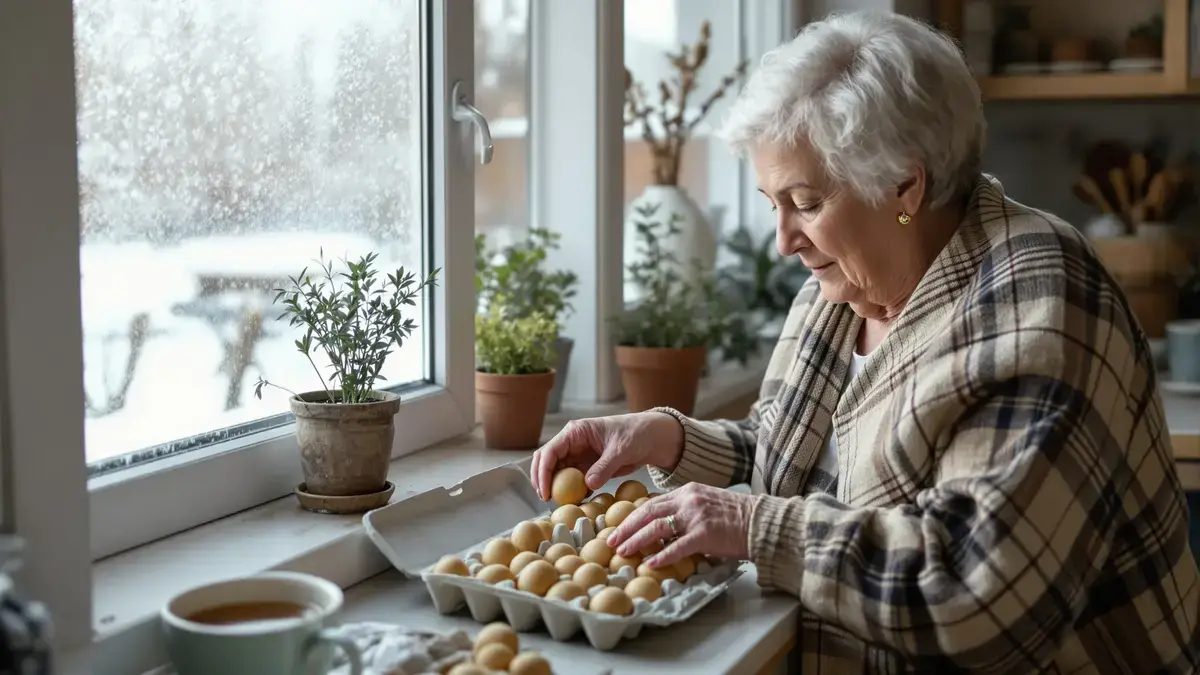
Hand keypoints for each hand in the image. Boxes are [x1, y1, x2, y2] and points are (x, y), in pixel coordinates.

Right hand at [530, 412, 682, 500]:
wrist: (651, 438)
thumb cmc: (636, 435)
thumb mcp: (621, 449)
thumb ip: (605, 466)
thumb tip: (588, 484)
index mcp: (576, 432)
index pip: (550, 451)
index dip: (543, 472)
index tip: (545, 492)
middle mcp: (572, 443)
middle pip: (546, 461)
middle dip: (542, 480)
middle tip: (546, 500)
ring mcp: (578, 456)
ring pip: (557, 473)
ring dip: (555, 488)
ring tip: (558, 504)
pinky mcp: (586, 468)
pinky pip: (572, 482)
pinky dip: (570, 492)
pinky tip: (574, 503)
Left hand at [607, 483, 755, 567]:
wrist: (762, 521)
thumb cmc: (736, 518)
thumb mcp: (706, 504)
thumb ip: (685, 512)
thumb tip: (663, 528)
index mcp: (687, 491)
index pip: (652, 503)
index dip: (632, 516)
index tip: (618, 527)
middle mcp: (688, 500)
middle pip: (648, 512)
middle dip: (626, 527)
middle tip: (611, 540)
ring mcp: (696, 516)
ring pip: (657, 527)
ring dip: (636, 540)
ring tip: (623, 552)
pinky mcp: (705, 534)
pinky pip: (677, 546)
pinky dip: (662, 556)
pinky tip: (650, 564)